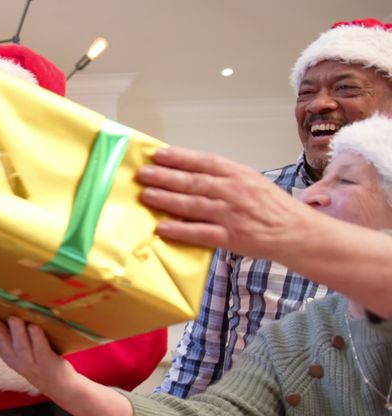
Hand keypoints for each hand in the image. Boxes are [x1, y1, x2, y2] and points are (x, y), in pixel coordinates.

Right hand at [0, 312, 73, 390]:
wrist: (59, 387)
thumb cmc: (37, 361)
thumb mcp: (18, 351)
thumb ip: (9, 334)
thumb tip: (1, 309)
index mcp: (5, 353)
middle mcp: (14, 358)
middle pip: (0, 341)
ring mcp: (30, 362)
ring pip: (20, 346)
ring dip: (16, 332)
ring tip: (12, 318)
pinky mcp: (47, 363)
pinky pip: (41, 349)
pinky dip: (37, 338)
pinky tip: (34, 327)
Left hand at [138, 146, 314, 258]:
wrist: (296, 231)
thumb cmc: (269, 205)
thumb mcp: (250, 181)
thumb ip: (222, 177)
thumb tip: (187, 172)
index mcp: (238, 174)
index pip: (204, 162)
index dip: (180, 157)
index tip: (158, 154)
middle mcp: (233, 191)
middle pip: (194, 182)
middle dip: (166, 177)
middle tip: (143, 174)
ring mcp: (231, 214)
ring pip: (193, 205)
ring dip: (167, 200)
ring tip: (146, 196)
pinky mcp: (230, 237)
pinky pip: (200, 233)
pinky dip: (180, 230)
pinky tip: (162, 228)